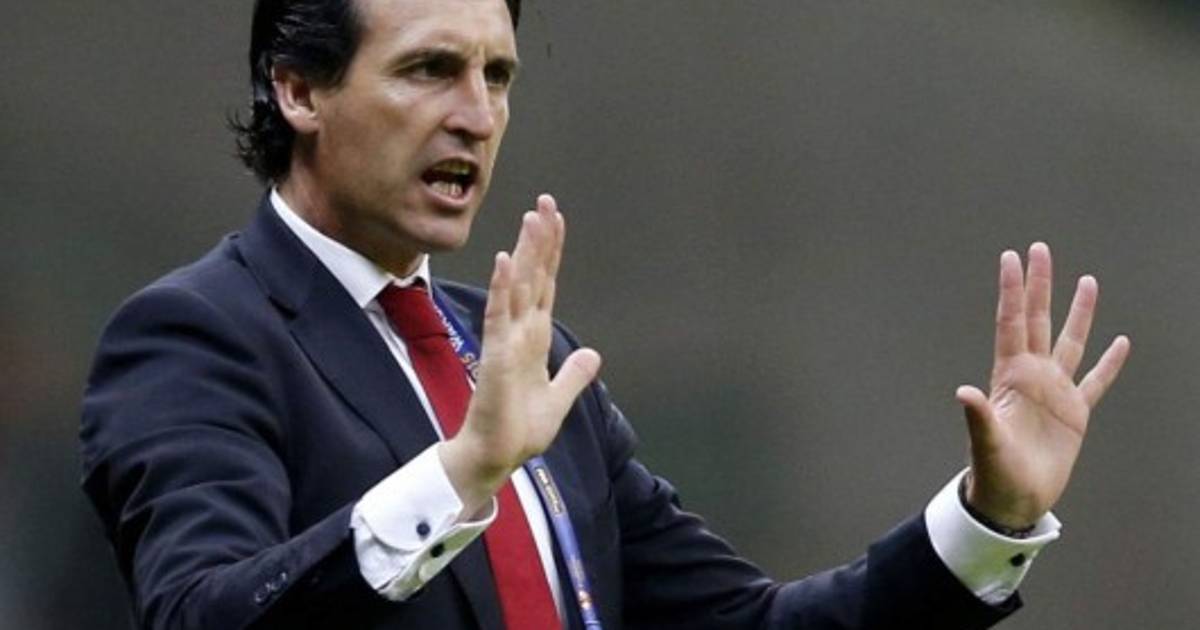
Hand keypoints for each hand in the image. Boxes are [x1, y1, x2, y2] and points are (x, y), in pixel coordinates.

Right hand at [439, 194, 601, 514]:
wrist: (495, 456)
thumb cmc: (518, 429)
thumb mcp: (558, 398)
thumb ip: (574, 375)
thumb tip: (593, 354)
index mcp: (534, 338)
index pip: (545, 284)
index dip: (551, 252)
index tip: (555, 218)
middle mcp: (520, 331)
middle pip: (533, 275)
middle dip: (540, 239)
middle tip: (546, 200)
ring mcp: (507, 340)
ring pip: (519, 286)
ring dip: (525, 252)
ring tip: (532, 217)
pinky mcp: (497, 355)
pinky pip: (500, 315)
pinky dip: (504, 287)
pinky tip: (506, 261)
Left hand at [958, 243, 1129, 529]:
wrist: (1013, 499)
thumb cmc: (994, 472)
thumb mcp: (985, 443)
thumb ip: (978, 416)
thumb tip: (964, 392)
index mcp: (1009, 375)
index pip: (1011, 322)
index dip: (1012, 289)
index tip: (1012, 257)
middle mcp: (1032, 375)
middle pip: (1038, 319)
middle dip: (1040, 284)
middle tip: (1040, 249)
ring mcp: (1055, 391)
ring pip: (1070, 341)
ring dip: (1079, 312)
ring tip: (1088, 280)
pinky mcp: (1075, 412)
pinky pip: (1096, 380)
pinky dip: (1109, 362)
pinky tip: (1120, 341)